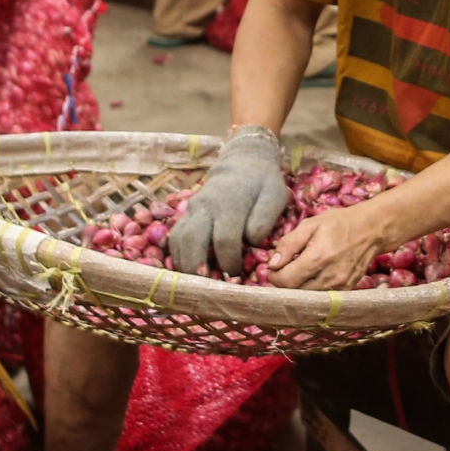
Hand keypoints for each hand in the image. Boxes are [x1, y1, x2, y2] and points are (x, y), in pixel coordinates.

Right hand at [167, 126, 290, 275]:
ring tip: (195, 285)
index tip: (237, 277)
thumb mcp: (275, 195)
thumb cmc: (263, 183)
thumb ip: (265, 218)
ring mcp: (192, 210)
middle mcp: (205, 207)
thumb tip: (251, 241)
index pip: (224, 240)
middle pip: (192, 242)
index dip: (229, 263)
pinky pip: (174, 237)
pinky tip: (186, 272)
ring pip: (178, 240)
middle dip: (197, 268)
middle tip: (207, 288)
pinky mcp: (186, 214)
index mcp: (229, 204)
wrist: (243, 162)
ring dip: (183, 265)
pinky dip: (177, 256)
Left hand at [265, 201, 399, 291]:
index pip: (285, 281)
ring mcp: (339, 286)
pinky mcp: (345, 290)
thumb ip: (288, 244)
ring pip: (307, 297)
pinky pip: (321, 297)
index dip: (274, 275)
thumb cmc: (339, 223)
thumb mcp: (310, 224)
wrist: (372, 230)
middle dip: (286, 280)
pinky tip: (315, 274)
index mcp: (318, 258)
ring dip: (299, 286)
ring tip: (302, 269)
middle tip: (287, 266)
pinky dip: (313, 288)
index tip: (275, 266)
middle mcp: (329, 277)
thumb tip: (272, 264)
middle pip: (294, 292)